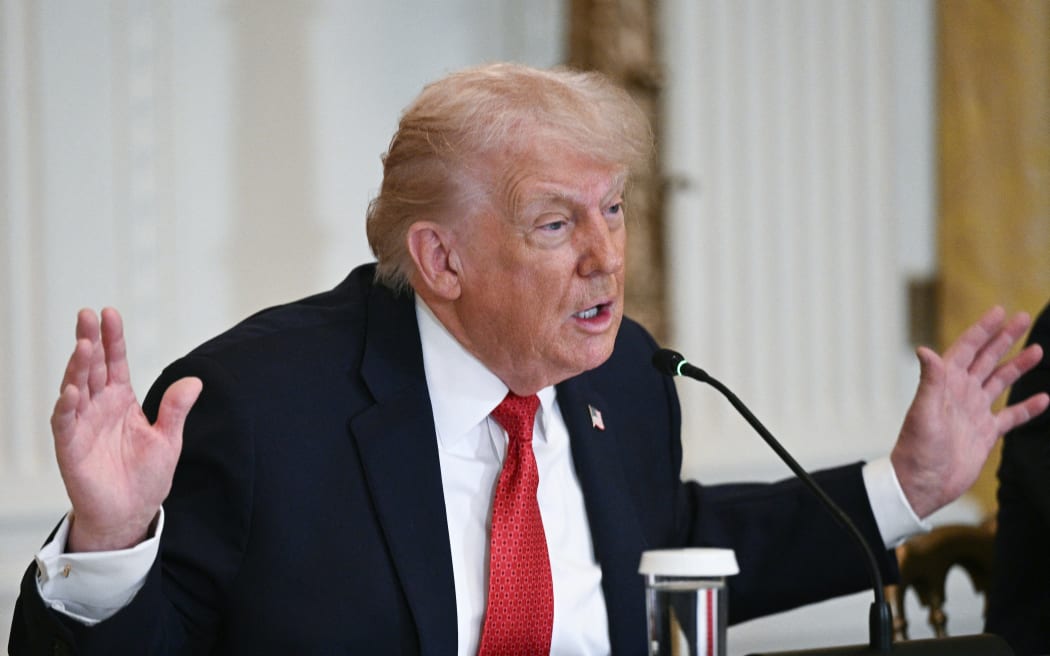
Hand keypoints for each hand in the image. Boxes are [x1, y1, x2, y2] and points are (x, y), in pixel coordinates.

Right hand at [51, 308, 201, 551]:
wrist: (131, 514)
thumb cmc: (146, 477)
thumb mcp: (168, 439)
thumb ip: (176, 409)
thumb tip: (195, 381)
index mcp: (121, 401)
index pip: (115, 362)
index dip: (112, 338)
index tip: (109, 313)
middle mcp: (98, 408)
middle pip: (92, 368)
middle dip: (90, 341)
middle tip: (87, 315)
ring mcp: (82, 426)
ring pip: (76, 389)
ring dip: (77, 367)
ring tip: (83, 344)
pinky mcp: (70, 448)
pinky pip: (65, 424)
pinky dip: (66, 407)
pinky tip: (71, 391)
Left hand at [891, 306, 1048, 518]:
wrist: (922, 484)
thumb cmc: (916, 449)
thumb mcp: (923, 412)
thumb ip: (930, 381)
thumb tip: (924, 349)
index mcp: (945, 384)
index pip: (967, 349)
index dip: (982, 330)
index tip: (1000, 311)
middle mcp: (961, 394)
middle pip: (986, 359)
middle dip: (1004, 338)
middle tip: (1023, 318)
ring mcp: (974, 413)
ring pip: (1000, 382)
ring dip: (1017, 366)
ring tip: (1038, 350)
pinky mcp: (985, 434)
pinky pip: (1011, 416)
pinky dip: (1027, 408)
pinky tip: (1044, 398)